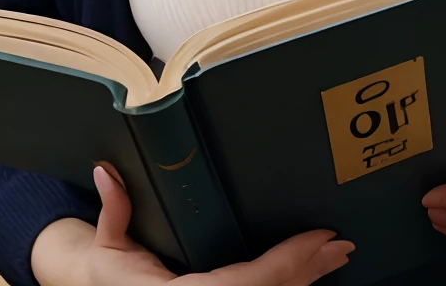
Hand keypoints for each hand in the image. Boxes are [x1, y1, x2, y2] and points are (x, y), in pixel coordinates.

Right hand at [31, 165, 353, 285]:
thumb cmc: (108, 278)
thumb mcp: (107, 249)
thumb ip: (115, 211)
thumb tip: (106, 170)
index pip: (244, 284)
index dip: (286, 264)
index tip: (319, 238)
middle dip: (307, 271)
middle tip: (340, 245)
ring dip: (305, 280)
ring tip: (335, 255)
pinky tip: (309, 273)